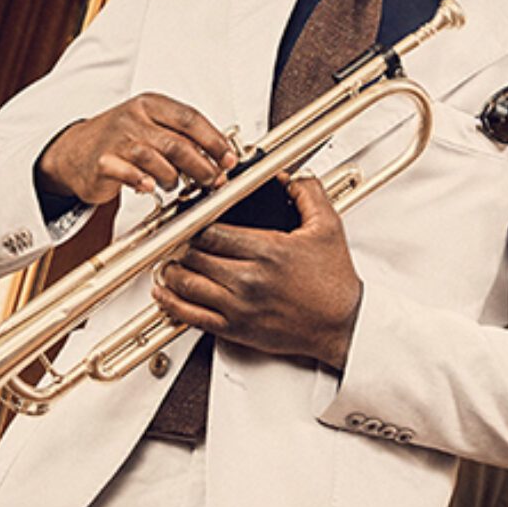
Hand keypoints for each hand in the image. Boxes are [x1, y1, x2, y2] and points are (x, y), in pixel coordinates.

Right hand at [36, 93, 237, 205]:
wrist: (74, 151)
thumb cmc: (120, 140)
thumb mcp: (151, 128)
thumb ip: (182, 139)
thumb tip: (220, 159)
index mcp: (151, 104)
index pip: (191, 119)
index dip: (214, 141)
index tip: (229, 159)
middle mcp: (134, 117)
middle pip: (178, 143)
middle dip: (202, 166)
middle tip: (212, 180)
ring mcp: (116, 139)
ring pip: (156, 158)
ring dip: (174, 177)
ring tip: (175, 184)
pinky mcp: (102, 161)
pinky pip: (127, 172)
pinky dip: (143, 181)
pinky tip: (151, 187)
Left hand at [151, 175, 362, 369]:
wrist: (342, 325)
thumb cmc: (334, 283)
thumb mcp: (328, 227)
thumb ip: (307, 193)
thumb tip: (285, 176)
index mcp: (267, 250)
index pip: (211, 231)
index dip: (196, 220)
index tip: (193, 216)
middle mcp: (248, 279)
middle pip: (194, 255)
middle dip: (182, 244)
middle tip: (178, 236)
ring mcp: (239, 307)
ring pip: (185, 284)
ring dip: (172, 271)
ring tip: (170, 261)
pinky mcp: (235, 330)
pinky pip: (190, 317)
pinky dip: (171, 303)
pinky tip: (165, 292)